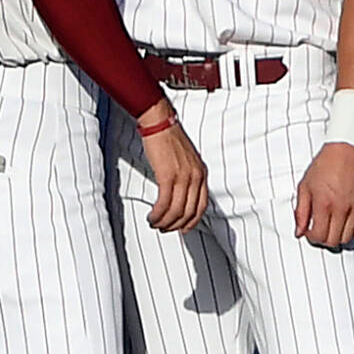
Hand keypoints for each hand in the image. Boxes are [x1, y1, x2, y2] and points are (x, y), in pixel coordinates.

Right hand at [135, 104, 208, 232]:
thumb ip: (187, 176)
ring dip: (164, 222)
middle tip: (164, 229)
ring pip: (176, 211)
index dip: (192, 221)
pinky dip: (158, 214)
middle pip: (189, 212)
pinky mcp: (168, 176)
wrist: (160, 124)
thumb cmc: (169, 138)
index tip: (182, 228)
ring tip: (155, 224)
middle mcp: (196, 177)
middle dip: (176, 225)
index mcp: (201, 173)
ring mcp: (183, 177)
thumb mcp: (186, 160)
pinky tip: (152, 216)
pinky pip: (164, 203)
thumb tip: (179, 194)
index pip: (202, 206)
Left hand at [295, 142, 353, 247]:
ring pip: (348, 238)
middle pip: (334, 241)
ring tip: (329, 229)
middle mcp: (342, 209)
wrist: (347, 151)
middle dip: (323, 241)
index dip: (311, 238)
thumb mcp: (304, 186)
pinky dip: (349, 232)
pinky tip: (341, 224)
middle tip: (318, 232)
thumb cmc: (323, 167)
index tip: (308, 231)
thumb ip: (301, 211)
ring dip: (337, 238)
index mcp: (324, 204)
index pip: (319, 235)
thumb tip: (299, 232)